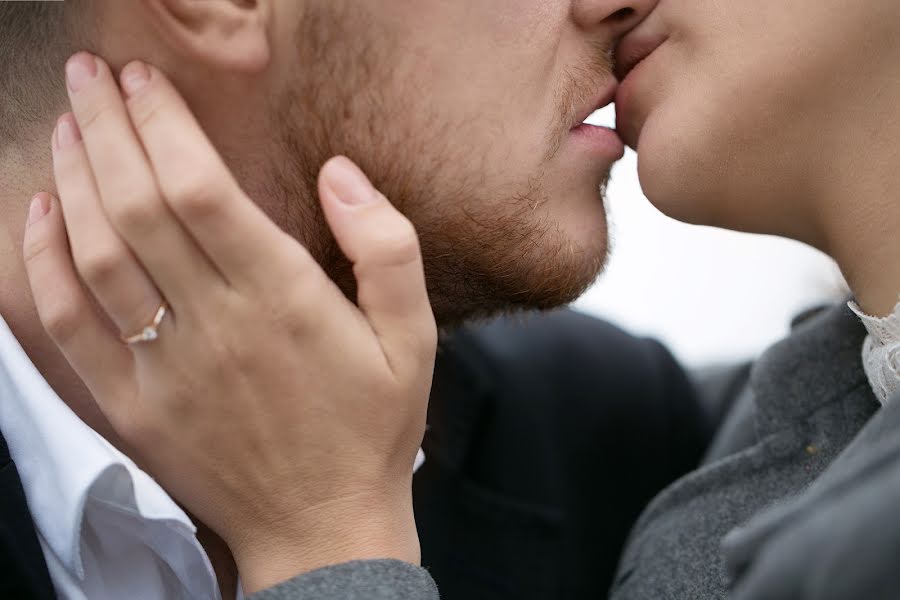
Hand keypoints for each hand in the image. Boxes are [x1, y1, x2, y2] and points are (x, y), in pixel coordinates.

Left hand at [22, 53, 436, 592]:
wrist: (323, 529)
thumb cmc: (371, 429)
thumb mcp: (414, 337)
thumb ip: (387, 247)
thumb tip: (341, 173)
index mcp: (283, 300)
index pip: (200, 188)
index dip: (163, 125)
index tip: (146, 81)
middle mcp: (215, 325)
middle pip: (138, 205)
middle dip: (108, 128)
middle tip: (90, 77)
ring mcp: (165, 367)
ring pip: (96, 255)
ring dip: (73, 180)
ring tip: (67, 125)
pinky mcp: (133, 405)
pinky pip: (69, 325)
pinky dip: (45, 264)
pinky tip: (40, 215)